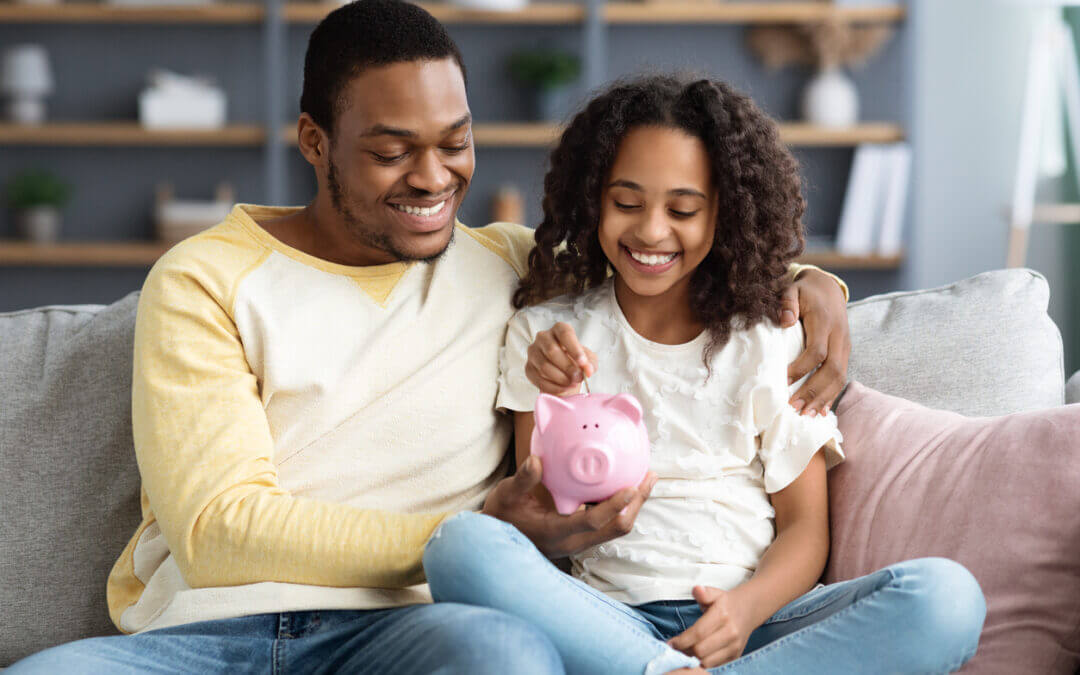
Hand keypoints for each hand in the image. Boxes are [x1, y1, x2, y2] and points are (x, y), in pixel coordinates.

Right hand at [481, 455, 657, 557]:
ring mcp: (579, 542)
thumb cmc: (502, 515)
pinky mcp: (581, 537)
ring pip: (615, 528)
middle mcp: (573, 542)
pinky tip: (624, 484)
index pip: (592, 522)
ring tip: (645, 479)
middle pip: (615, 528)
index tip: (631, 486)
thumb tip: (537, 460)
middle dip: (636, 505)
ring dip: (633, 506)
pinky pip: (608, 524)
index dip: (614, 506)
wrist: (498, 540)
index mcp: (556, 532)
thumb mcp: (506, 495)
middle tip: (648, 478)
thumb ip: (522, 479)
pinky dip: (621, 506)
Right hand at [526, 322, 598, 395]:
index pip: (565, 334)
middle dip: (567, 367)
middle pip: (552, 351)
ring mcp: (533, 352)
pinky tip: (563, 389)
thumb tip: (588, 370)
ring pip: (544, 366)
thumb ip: (590, 363)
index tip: (583, 363)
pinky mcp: (528, 367)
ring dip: (560, 378)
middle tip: (578, 377)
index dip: (574, 349)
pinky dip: (552, 387)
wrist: (564, 372)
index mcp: (559, 329)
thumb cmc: (576, 361)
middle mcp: (543, 337)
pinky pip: (538, 379)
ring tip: (572, 384)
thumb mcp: (588, 359)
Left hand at [668, 586, 755, 668]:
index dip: (681, 641)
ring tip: (685, 652)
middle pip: (701, 650)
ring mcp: (734, 646)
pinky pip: (715, 666)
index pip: (698, 633)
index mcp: (722, 615)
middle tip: (675, 649)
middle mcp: (730, 633)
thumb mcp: (714, 593)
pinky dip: (703, 663)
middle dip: (685, 651)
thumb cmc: (725, 603)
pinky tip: (695, 656)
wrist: (748, 610)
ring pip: (707, 662)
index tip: (670, 643)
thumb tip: (696, 590)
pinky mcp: (735, 656)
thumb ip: (704, 593)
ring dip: (693, 659)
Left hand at [780, 269, 850, 416]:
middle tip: (794, 408)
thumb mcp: (792, 289)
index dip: (801, 368)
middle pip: (832, 369)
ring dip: (824, 398)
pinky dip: (832, 395)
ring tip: (807, 415)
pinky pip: (842, 376)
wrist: (828, 287)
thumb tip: (784, 320)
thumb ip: (787, 302)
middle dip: (814, 391)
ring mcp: (845, 346)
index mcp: (825, 321)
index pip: (817, 351)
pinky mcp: (845, 353)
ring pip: (840, 376)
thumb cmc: (805, 291)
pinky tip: (822, 411)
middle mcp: (839, 336)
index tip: (783, 380)